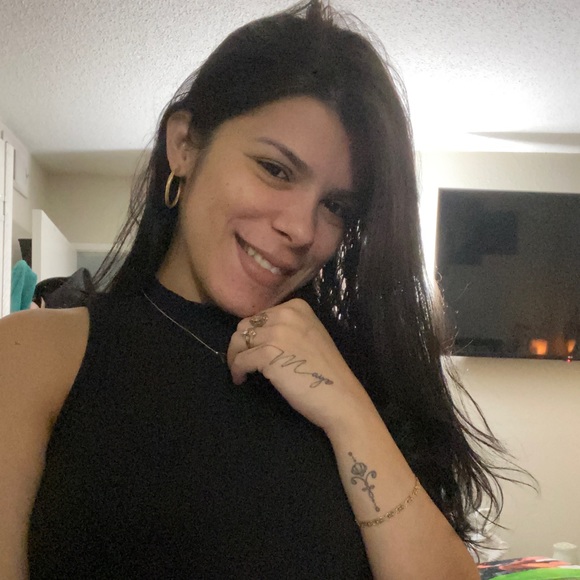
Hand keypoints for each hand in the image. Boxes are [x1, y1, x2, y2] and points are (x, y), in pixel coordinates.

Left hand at [226, 298, 373, 432]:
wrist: (341, 396)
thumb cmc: (325, 371)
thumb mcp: (308, 336)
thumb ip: (286, 328)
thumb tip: (255, 334)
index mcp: (297, 307)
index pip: (260, 315)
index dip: (254, 335)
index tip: (256, 351)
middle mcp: (286, 314)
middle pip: (245, 325)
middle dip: (242, 345)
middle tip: (246, 363)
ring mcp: (277, 333)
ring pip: (238, 341)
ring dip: (236, 358)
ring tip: (243, 372)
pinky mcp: (268, 354)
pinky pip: (239, 360)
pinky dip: (237, 371)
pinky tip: (242, 380)